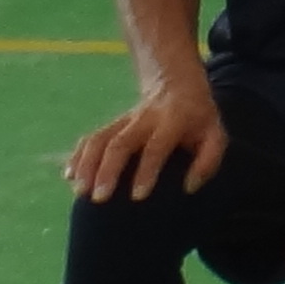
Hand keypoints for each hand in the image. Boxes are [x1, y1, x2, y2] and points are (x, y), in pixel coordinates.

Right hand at [69, 70, 225, 201]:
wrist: (177, 84)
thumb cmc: (198, 119)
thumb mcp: (215, 135)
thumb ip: (208, 161)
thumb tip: (189, 187)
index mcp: (173, 121)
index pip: (157, 146)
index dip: (147, 171)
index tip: (137, 196)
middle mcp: (145, 119)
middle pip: (120, 143)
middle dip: (107, 171)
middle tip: (99, 199)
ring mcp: (124, 120)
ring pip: (99, 139)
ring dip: (87, 165)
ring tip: (80, 191)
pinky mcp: (111, 123)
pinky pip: (90, 137)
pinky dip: (77, 156)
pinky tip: (69, 176)